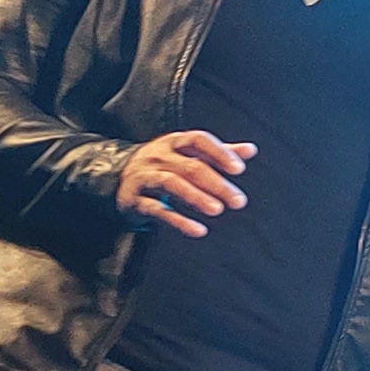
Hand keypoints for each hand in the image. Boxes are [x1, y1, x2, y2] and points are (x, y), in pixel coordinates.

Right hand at [116, 131, 254, 239]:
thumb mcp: (188, 154)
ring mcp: (145, 177)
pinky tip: (198, 230)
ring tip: (218, 210)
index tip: (238, 169)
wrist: (118, 179)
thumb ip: (218, 153)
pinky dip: (179, 221)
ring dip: (197, 197)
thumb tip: (250, 150)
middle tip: (238, 200)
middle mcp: (158, 156)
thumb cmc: (163, 165)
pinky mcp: (136, 200)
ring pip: (171, 184)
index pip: (198, 140)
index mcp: (174, 142)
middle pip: (190, 166)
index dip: (219, 153)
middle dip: (216, 184)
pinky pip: (157, 210)